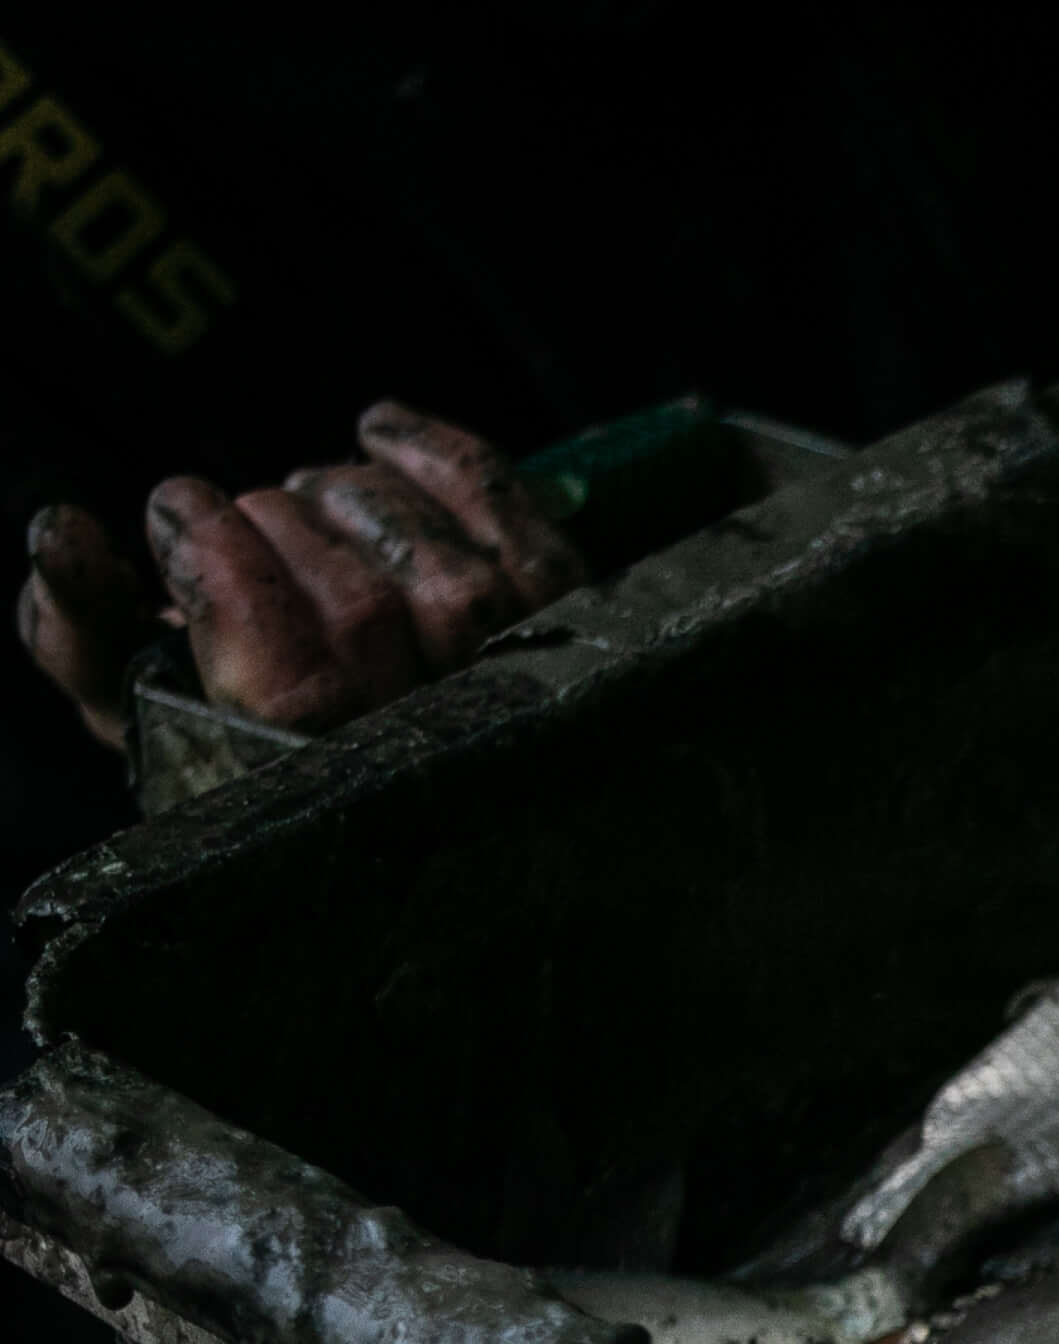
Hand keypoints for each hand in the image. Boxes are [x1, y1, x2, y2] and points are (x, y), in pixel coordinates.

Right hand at [20, 403, 582, 748]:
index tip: (176, 511)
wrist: (416, 776)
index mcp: (324, 775)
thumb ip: (81, 636)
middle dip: (271, 527)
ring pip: (425, 551)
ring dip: (341, 496)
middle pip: (354, 600)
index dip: (214, 555)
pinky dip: (435, 451)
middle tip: (236, 517)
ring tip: (301, 505)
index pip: (281, 660)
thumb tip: (62, 533)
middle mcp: (436, 738)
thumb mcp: (143, 711)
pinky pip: (504, 505)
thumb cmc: (249, 737)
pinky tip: (378, 429)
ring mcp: (517, 679)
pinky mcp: (574, 616)